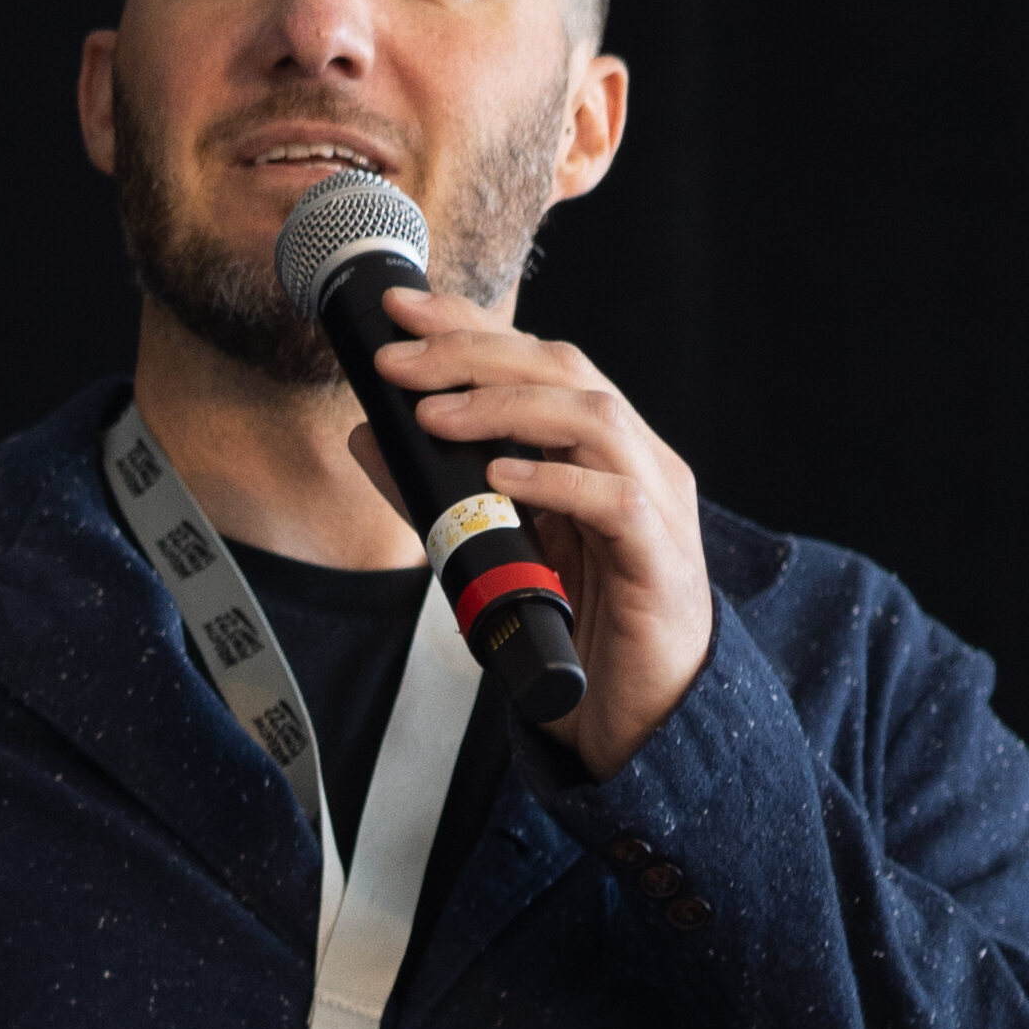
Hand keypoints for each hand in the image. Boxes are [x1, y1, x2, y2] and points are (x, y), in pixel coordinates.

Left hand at [360, 286, 713, 772]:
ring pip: (592, 417)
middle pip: (563, 370)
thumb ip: (437, 494)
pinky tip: (502, 477)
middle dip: (475, 353)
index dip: (471, 326)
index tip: (400, 309)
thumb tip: (369, 436)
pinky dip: (555, 479)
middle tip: (400, 358)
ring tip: (435, 414)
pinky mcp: (659, 557)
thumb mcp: (494, 550)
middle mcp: (635, 458)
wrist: (640, 720)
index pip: (537, 362)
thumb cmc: (576, 631)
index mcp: (600, 448)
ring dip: (505, 408)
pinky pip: (613, 499)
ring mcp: (655, 502)